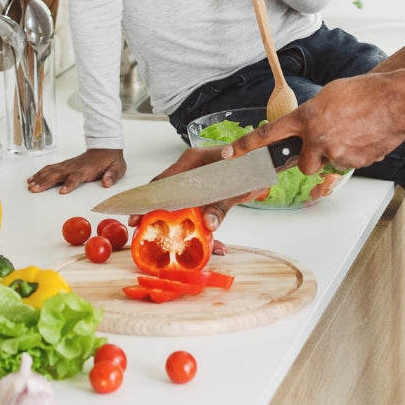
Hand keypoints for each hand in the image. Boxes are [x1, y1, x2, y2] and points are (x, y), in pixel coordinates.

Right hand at [27, 148, 126, 193]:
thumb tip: (107, 183)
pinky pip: (51, 168)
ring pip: (52, 170)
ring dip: (40, 178)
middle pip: (58, 174)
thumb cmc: (111, 159)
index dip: (69, 184)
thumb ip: (112, 175)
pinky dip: (40, 173)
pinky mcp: (65, 165)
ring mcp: (68, 165)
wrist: (106, 147)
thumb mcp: (118, 168)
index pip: (76, 177)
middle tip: (35, 189)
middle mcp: (75, 166)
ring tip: (30, 186)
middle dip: (46, 182)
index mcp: (87, 169)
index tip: (62, 191)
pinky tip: (32, 178)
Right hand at [125, 145, 263, 232]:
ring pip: (181, 204)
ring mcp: (197, 181)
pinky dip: (200, 225)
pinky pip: (197, 209)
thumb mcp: (236, 187)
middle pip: (166, 194)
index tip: (136, 217)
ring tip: (175, 244)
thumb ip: (221, 205)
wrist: (267, 163)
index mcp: (192, 161)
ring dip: (179, 224)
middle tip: (144, 233)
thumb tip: (208, 224)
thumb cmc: (252, 166)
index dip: (149, 201)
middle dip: (157, 215)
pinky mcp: (207, 192)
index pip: (163, 181)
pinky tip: (210, 244)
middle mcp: (190, 169)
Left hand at [223, 73, 404, 173]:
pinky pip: (347, 163)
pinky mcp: (355, 163)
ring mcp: (336, 153)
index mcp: (307, 117)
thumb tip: (306, 128)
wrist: (395, 102)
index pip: (269, 134)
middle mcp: (317, 138)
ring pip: (327, 164)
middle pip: (302, 164)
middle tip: (325, 143)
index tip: (230, 153)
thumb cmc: (364, 92)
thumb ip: (311, 115)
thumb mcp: (328, 96)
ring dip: (334, 155)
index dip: (247, 145)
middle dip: (310, 159)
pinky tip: (364, 137)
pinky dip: (353, 154)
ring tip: (352, 134)